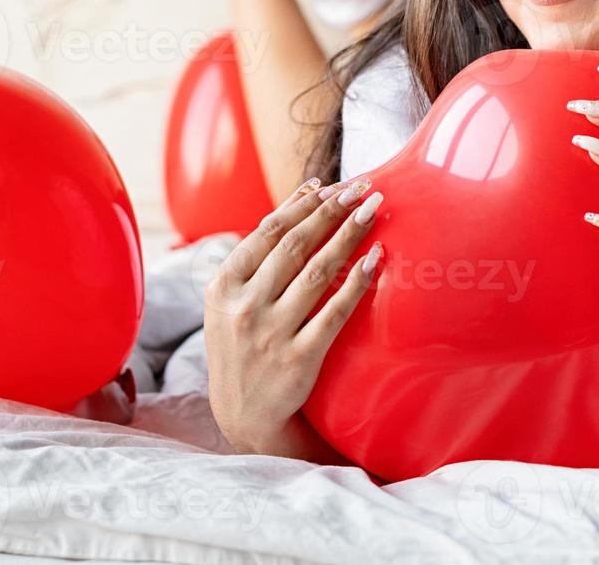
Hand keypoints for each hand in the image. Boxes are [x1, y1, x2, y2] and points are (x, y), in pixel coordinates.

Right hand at [204, 176, 385, 456]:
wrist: (243, 413)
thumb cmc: (243, 345)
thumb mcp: (228, 303)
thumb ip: (253, 262)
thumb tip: (297, 205)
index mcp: (222, 287)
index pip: (266, 232)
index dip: (300, 205)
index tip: (328, 185)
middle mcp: (244, 307)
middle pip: (294, 246)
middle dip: (331, 211)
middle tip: (362, 187)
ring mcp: (271, 334)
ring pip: (316, 272)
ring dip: (348, 235)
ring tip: (373, 210)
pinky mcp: (299, 359)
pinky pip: (335, 312)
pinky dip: (357, 281)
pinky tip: (376, 258)